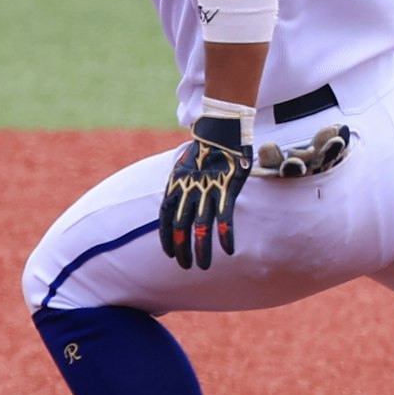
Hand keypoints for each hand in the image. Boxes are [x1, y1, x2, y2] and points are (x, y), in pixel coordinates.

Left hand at [158, 114, 251, 268]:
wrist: (220, 128)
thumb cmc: (205, 147)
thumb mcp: (185, 165)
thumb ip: (183, 184)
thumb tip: (181, 197)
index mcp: (175, 185)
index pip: (165, 217)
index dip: (166, 238)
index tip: (170, 254)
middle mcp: (187, 190)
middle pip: (180, 226)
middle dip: (182, 249)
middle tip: (186, 266)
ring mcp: (207, 190)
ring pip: (200, 227)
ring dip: (201, 249)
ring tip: (203, 266)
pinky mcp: (226, 189)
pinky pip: (224, 217)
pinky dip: (225, 235)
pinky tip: (228, 250)